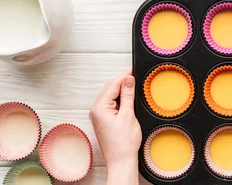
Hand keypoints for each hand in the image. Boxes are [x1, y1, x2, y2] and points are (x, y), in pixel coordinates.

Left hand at [89, 70, 141, 184]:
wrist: (120, 160)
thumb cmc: (124, 143)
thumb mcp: (128, 115)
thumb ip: (128, 95)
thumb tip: (128, 79)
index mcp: (100, 108)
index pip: (112, 86)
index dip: (123, 77)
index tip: (133, 70)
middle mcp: (96, 111)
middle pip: (109, 89)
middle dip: (121, 82)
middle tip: (135, 77)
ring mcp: (98, 116)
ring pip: (110, 97)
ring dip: (121, 91)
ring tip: (134, 88)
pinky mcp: (103, 121)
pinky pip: (110, 105)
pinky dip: (119, 100)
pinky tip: (128, 100)